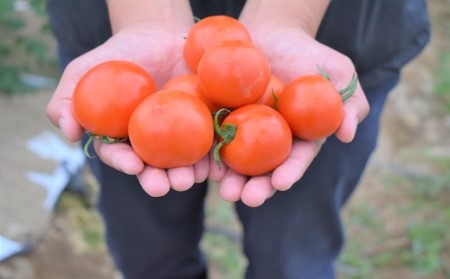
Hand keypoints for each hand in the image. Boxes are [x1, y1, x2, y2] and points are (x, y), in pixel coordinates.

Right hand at [46, 27, 209, 196]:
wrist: (156, 37)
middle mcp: (149, 143)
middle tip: (164, 186)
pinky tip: (214, 165)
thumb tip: (70, 134)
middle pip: (152, 166)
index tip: (133, 165)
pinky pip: (208, 141)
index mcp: (120, 138)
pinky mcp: (201, 124)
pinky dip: (211, 154)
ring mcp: (177, 135)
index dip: (124, 162)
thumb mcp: (83, 71)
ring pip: (182, 161)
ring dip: (186, 174)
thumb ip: (67, 100)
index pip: (119, 154)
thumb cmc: (117, 56)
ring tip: (189, 178)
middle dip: (158, 180)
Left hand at [210, 25, 369, 206]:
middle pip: (264, 169)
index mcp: (298, 137)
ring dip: (231, 178)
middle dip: (257, 187)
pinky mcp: (223, 117)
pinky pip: (215, 136)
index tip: (281, 182)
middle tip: (246, 197)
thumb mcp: (339, 72)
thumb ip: (350, 102)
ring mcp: (246, 130)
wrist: (273, 33)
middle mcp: (271, 140)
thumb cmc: (309, 54)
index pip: (296, 159)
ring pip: (238, 160)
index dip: (289, 172)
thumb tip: (347, 134)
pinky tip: (204, 164)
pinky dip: (210, 151)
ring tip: (224, 189)